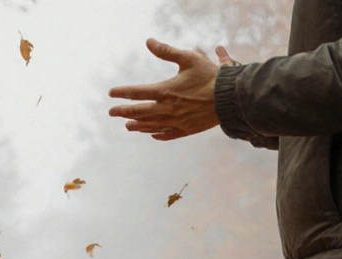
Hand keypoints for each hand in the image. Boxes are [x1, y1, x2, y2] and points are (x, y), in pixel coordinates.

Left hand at [108, 39, 236, 140]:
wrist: (230, 98)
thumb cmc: (210, 76)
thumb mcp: (189, 58)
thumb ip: (167, 51)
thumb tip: (149, 42)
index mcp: (165, 91)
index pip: (136, 92)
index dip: (122, 92)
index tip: (111, 93)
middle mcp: (167, 109)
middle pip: (139, 112)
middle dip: (123, 111)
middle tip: (111, 112)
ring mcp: (176, 122)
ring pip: (151, 125)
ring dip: (137, 125)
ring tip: (127, 126)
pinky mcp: (186, 130)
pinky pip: (168, 134)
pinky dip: (158, 134)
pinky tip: (152, 135)